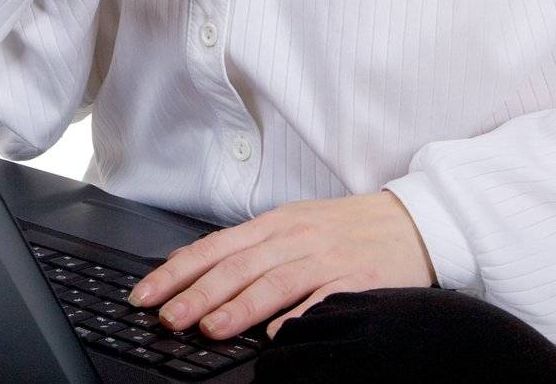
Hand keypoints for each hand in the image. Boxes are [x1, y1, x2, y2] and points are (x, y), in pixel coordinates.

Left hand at [125, 190, 436, 341]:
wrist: (410, 221)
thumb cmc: (344, 228)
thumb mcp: (289, 225)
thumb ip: (244, 246)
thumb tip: (188, 264)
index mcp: (273, 224)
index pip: (213, 248)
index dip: (176, 272)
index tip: (145, 296)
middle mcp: (294, 237)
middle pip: (237, 266)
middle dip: (197, 294)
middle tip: (168, 319)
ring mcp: (326, 257)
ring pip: (274, 281)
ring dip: (238, 307)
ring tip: (210, 329)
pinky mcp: (358, 278)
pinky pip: (324, 298)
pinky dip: (299, 316)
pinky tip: (278, 334)